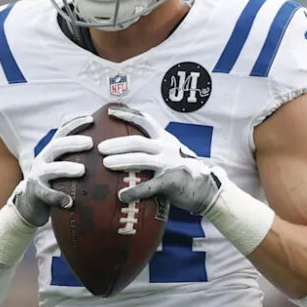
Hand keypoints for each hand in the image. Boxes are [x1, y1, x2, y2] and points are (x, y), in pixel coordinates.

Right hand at [12, 114, 93, 225]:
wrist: (30, 203)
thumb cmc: (54, 182)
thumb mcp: (61, 164)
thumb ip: (75, 154)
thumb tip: (103, 144)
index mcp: (52, 150)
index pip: (62, 132)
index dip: (75, 123)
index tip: (91, 119)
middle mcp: (43, 159)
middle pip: (57, 146)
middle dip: (73, 143)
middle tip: (90, 143)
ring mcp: (38, 176)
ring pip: (51, 169)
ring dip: (66, 168)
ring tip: (82, 170)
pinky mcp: (36, 193)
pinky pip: (47, 195)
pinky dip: (58, 198)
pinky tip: (69, 202)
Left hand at [98, 106, 221, 213]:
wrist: (206, 189)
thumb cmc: (183, 171)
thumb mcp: (171, 152)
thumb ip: (155, 147)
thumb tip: (128, 147)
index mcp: (165, 139)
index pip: (145, 121)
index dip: (126, 114)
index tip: (109, 111)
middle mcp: (167, 148)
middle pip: (137, 142)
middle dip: (117, 143)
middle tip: (100, 148)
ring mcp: (169, 164)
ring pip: (140, 160)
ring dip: (121, 161)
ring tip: (106, 164)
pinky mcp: (171, 182)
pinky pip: (148, 187)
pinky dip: (133, 191)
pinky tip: (121, 195)